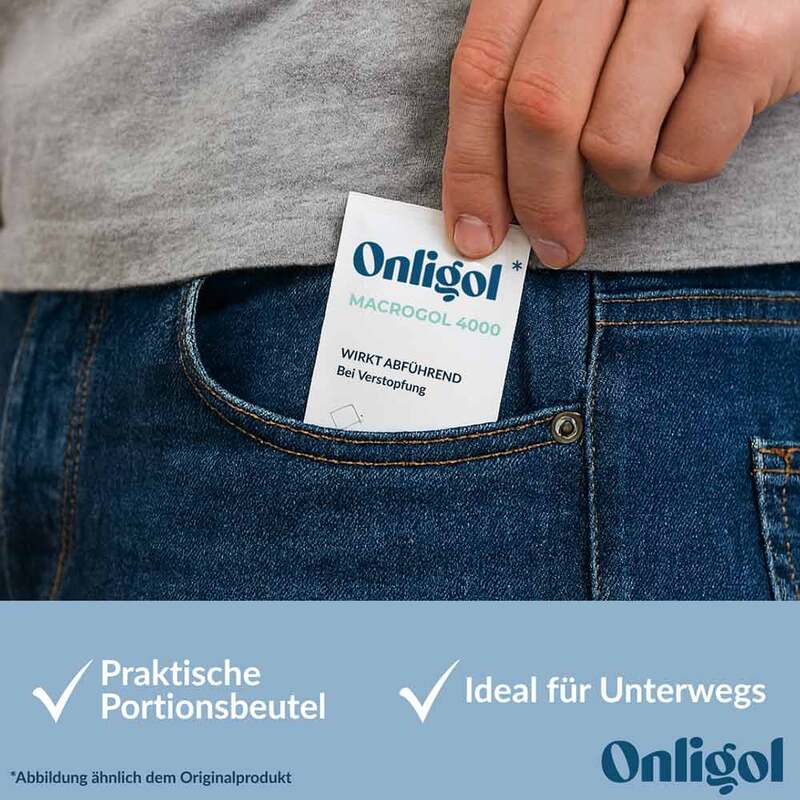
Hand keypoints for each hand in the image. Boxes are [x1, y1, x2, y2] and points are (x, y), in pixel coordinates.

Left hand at [443, 0, 799, 267]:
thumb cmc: (660, 21)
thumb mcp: (582, 30)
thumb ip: (528, 88)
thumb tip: (481, 209)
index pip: (483, 71)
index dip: (470, 167)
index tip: (473, 234)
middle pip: (538, 109)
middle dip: (537, 199)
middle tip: (553, 245)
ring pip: (611, 141)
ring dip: (623, 178)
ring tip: (644, 148)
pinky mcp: (752, 35)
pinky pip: (684, 155)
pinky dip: (680, 169)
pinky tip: (691, 127)